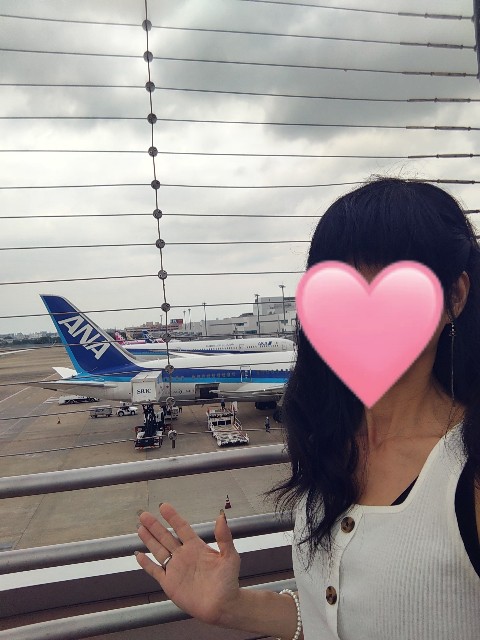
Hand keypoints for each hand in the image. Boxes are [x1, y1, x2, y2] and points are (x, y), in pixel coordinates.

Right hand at [135, 503, 240, 625]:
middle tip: (144, 514)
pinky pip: (155, 571)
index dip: (172, 517)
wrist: (223, 606)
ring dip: (149, 540)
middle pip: (166, 537)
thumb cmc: (228, 581)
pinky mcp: (169, 583)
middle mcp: (183, 555)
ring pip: (158, 550)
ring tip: (140, 528)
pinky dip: (146, 563)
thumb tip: (221, 517)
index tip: (163, 506)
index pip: (181, 528)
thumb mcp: (229, 556)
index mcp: (196, 547)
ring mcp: (175, 568)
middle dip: (155, 526)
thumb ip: (224, 537)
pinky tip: (139, 555)